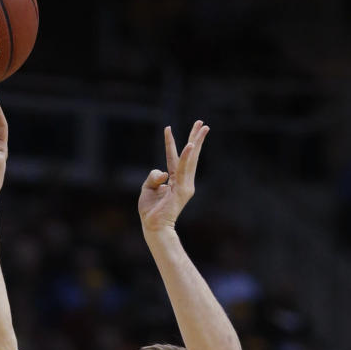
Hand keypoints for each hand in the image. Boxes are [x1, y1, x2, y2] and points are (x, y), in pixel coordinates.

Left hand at [138, 120, 208, 235]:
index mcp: (174, 179)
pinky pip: (183, 169)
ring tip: (202, 126)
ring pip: (190, 159)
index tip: (167, 127)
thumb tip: (163, 172)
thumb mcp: (147, 188)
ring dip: (196, 141)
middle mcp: (182, 181)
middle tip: (202, 123)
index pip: (173, 157)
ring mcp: (184, 185)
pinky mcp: (182, 189)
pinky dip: (187, 156)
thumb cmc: (150, 210)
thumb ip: (154, 176)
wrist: (153, 226)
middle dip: (196, 137)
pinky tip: (191, 145)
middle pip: (189, 155)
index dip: (170, 142)